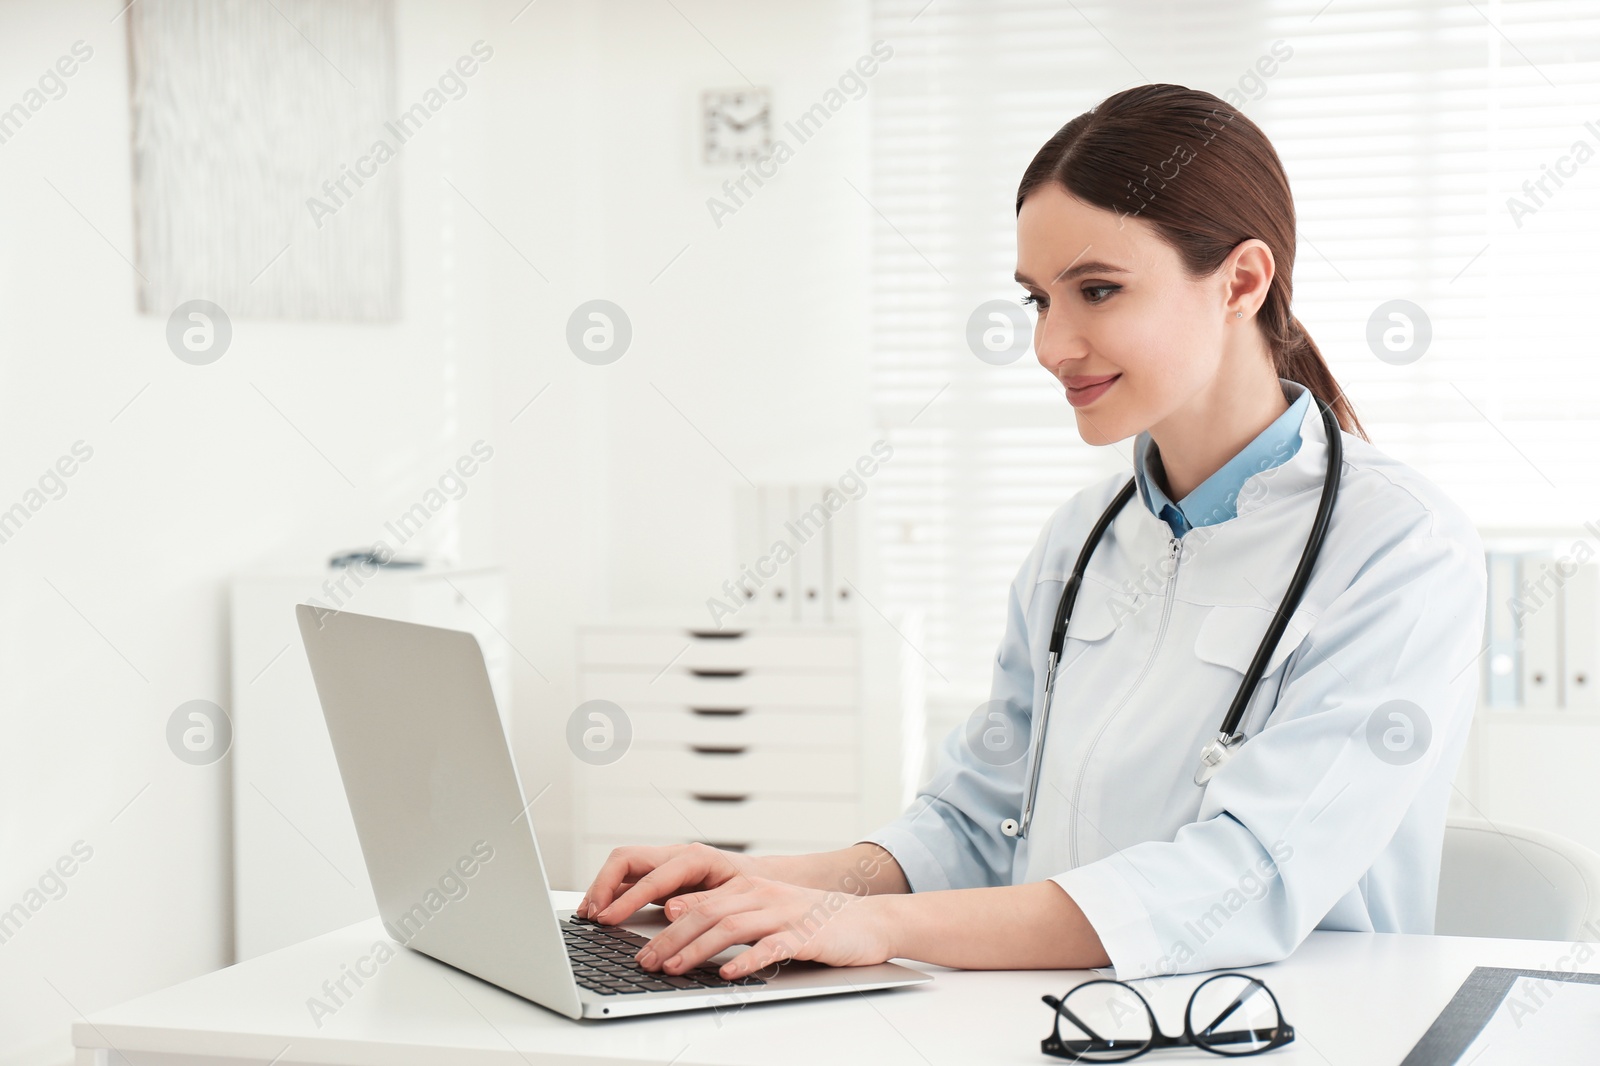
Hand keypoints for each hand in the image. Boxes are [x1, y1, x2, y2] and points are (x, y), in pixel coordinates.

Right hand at [578, 842, 761, 923]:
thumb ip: (704, 902)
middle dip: (603, 884)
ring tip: (588, 914)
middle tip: (590, 915)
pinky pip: (628, 879)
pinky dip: (611, 894)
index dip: (626, 899)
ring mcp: (665, 865)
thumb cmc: (752, 888)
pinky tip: (601, 912)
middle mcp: (675, 855)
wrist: (762, 880)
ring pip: (622, 866)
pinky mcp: (660, 877)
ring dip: (602, 888)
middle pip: (626, 859)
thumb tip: (671, 910)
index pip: (651, 876)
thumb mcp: (736, 897)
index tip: (607, 919)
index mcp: (694, 857)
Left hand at [633, 876, 894, 979]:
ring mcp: (784, 912)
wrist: (870, 920)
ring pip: (732, 926)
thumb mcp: (765, 910)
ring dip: (698, 949)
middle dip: (671, 939)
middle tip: (646, 962)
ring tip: (674, 968)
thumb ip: (728, 912)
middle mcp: (762, 893)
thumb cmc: (813, 921)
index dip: (664, 924)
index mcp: (748, 886)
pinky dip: (746, 960)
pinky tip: (728, 974)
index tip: (638, 945)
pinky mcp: (806, 933)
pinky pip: (771, 946)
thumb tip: (681, 920)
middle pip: (706, 913)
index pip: (697, 902)